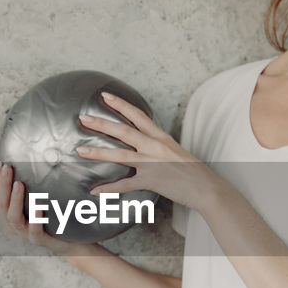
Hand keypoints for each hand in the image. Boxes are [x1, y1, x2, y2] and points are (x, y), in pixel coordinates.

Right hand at [0, 161, 90, 257]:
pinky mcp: (40, 240)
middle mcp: (14, 224)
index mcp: (10, 213)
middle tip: (7, 167)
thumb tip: (29, 156)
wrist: (73, 241)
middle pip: (1, 205)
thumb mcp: (41, 197)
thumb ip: (32, 184)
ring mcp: (25, 233)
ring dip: (15, 200)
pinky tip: (38, 204)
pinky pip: (34, 230)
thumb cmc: (54, 216)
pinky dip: (35, 217)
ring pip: (13, 218)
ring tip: (19, 184)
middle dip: (3, 185)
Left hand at [75, 92, 222, 211]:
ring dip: (98, 152)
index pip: (138, 116)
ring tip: (80, 150)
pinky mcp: (151, 180)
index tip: (105, 96)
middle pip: (123, 131)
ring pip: (120, 155)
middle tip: (83, 117)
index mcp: (161, 137)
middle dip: (101, 123)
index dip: (120, 104)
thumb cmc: (193, 172)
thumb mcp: (175, 152)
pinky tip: (96, 191)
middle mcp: (155, 146)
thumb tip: (144, 145)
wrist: (207, 187)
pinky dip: (110, 189)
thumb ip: (159, 146)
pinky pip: (126, 184)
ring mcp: (152, 163)